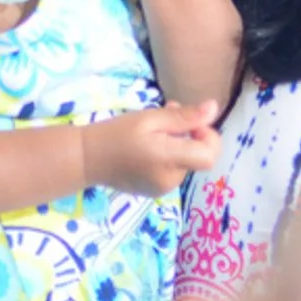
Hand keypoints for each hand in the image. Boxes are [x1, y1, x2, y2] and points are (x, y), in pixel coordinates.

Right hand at [81, 100, 221, 196]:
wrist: (87, 159)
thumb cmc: (117, 133)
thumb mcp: (150, 118)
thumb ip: (184, 117)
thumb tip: (213, 109)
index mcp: (170, 160)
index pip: (209, 155)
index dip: (208, 136)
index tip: (192, 122)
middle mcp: (171, 180)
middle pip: (197, 157)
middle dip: (190, 136)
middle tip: (168, 115)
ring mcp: (163, 189)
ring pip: (184, 163)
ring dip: (178, 145)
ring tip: (154, 130)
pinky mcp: (155, 191)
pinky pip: (172, 171)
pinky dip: (168, 157)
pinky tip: (148, 147)